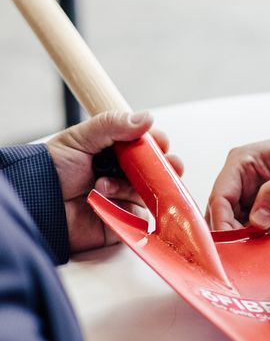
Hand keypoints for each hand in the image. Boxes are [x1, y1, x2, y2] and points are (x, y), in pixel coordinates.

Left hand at [47, 110, 182, 253]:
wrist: (35, 205)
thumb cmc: (51, 171)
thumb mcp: (81, 139)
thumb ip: (113, 124)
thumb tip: (146, 118)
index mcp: (116, 152)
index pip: (147, 145)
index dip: (157, 143)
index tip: (159, 143)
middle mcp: (123, 174)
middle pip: (157, 169)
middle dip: (163, 167)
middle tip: (163, 165)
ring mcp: (124, 198)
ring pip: (150, 191)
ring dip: (132, 186)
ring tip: (104, 186)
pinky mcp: (124, 222)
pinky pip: (141, 216)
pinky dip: (128, 208)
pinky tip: (109, 202)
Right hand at [206, 110, 269, 236]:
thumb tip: (256, 221)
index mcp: (240, 164)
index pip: (220, 198)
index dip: (222, 222)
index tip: (233, 244)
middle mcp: (242, 182)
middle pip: (224, 216)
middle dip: (237, 233)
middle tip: (253, 247)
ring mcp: (254, 198)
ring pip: (240, 227)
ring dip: (254, 236)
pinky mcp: (268, 212)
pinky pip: (259, 231)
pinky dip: (267, 236)